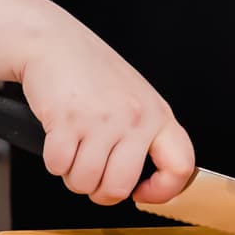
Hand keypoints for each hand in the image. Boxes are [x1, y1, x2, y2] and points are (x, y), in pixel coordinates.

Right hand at [16, 10, 193, 206]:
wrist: (55, 42)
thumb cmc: (92, 71)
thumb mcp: (135, 98)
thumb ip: (145, 135)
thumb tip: (146, 183)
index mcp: (156, 114)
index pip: (180, 166)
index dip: (163, 191)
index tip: (142, 192)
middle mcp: (134, 117)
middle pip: (119, 189)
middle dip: (99, 191)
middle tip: (93, 172)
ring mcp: (101, 120)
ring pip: (84, 183)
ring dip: (72, 174)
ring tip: (74, 148)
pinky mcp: (68, 121)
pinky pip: (58, 167)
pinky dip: (53, 160)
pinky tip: (59, 136)